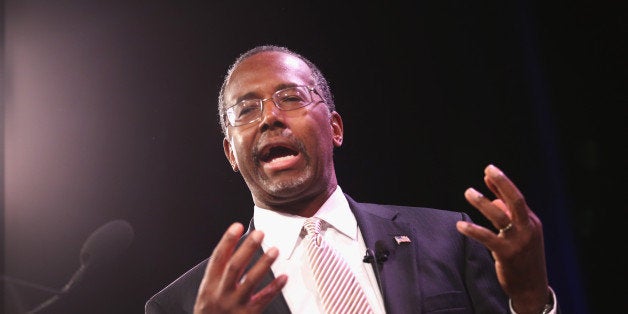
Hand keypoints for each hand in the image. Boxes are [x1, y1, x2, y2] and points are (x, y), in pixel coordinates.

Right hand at [194, 222, 287, 313]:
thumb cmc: (211, 311)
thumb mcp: (207, 291)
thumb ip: (220, 273)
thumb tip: (232, 246)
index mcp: (210, 285)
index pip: (218, 258)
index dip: (227, 241)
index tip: (237, 226)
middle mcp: (221, 293)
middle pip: (235, 266)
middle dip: (247, 248)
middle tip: (259, 234)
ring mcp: (235, 304)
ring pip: (250, 281)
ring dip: (263, 264)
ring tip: (274, 250)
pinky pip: (263, 300)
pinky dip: (274, 288)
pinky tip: (283, 277)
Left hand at [456, 164, 550, 313]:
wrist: (532, 288)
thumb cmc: (523, 259)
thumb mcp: (520, 235)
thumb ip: (509, 216)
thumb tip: (494, 197)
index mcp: (532, 222)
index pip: (516, 198)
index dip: (502, 184)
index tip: (489, 171)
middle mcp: (528, 229)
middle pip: (516, 200)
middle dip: (503, 182)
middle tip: (488, 170)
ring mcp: (518, 241)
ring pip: (500, 216)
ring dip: (483, 202)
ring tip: (468, 192)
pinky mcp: (507, 253)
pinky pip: (487, 237)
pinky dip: (473, 229)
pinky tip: (460, 225)